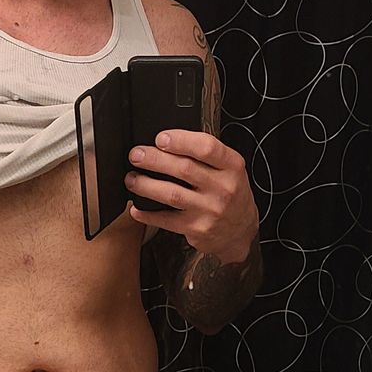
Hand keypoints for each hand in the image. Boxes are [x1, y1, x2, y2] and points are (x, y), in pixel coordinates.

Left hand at [125, 130, 257, 263]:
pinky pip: (167, 220)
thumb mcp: (229, 170)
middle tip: (136, 155)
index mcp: (232, 166)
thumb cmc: (231, 195)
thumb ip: (207, 156)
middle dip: (154, 160)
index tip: (161, 138)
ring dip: (146, 185)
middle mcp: (222, 188)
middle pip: (183, 169)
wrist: (240, 233)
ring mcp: (209, 210)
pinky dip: (148, 214)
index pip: (206, 147)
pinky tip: (137, 208)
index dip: (181, 141)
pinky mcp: (197, 229)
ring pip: (172, 194)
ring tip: (131, 179)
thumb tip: (170, 142)